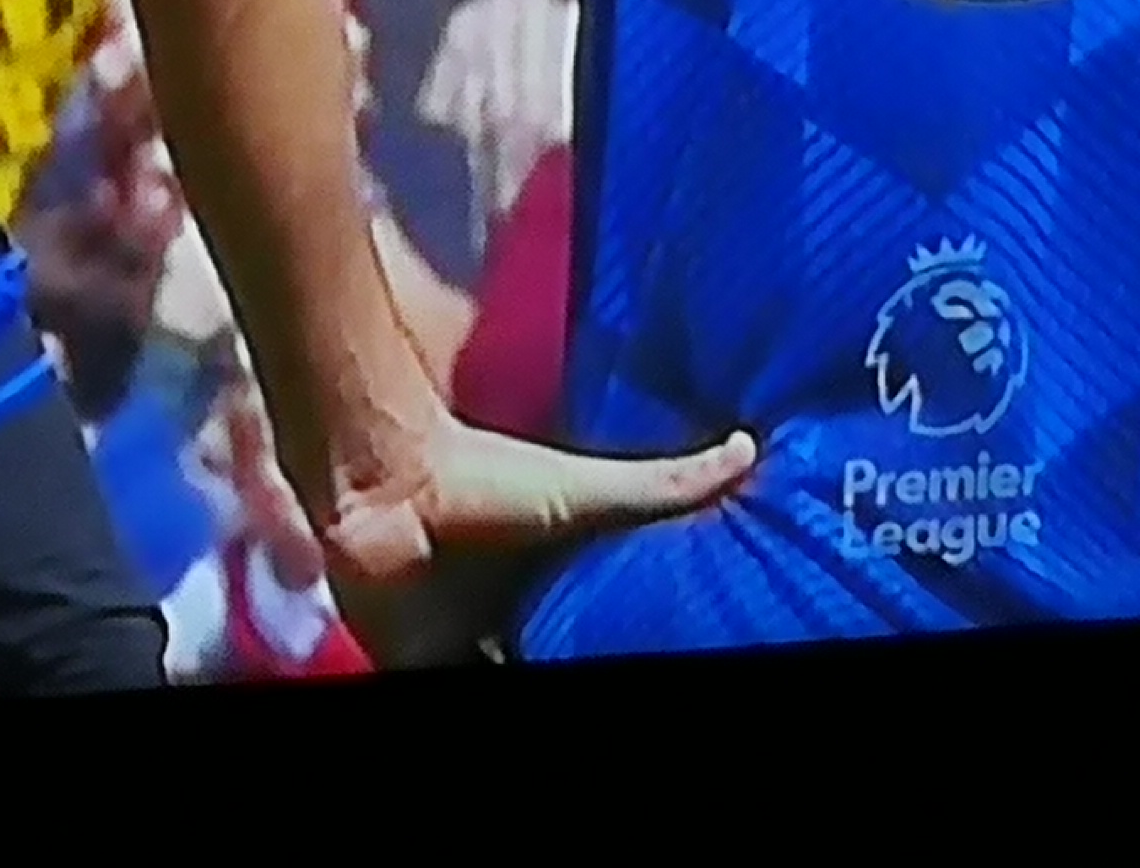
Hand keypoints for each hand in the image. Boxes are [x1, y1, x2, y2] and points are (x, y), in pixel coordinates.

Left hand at [306, 412, 756, 665]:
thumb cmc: (482, 474)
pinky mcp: (416, 660)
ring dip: (529, 676)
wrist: (391, 479)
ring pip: (502, 674)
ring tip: (567, 677)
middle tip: (611, 667)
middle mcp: (503, 619)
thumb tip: (748, 451)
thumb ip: (664, 484)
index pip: (589, 637)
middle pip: (550, 657)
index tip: (659, 646)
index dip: (618, 645)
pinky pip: (454, 685)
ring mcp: (458, 642)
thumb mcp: (587, 489)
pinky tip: (498, 678)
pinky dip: (475, 688)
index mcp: (543, 587)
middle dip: (575, 664)